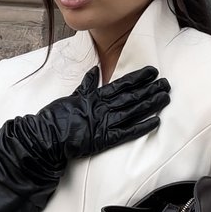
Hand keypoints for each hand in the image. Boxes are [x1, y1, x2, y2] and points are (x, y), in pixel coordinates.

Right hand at [0, 66, 170, 211]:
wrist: (43, 139)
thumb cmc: (54, 119)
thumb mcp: (70, 98)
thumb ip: (84, 87)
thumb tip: (93, 73)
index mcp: (92, 98)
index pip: (120, 85)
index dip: (137, 78)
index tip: (152, 71)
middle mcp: (99, 109)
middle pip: (130, 97)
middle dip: (149, 90)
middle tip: (167, 83)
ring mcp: (101, 124)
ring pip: (131, 112)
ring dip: (149, 104)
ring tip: (165, 98)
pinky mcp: (102, 140)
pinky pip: (125, 133)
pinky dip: (140, 127)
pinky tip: (154, 122)